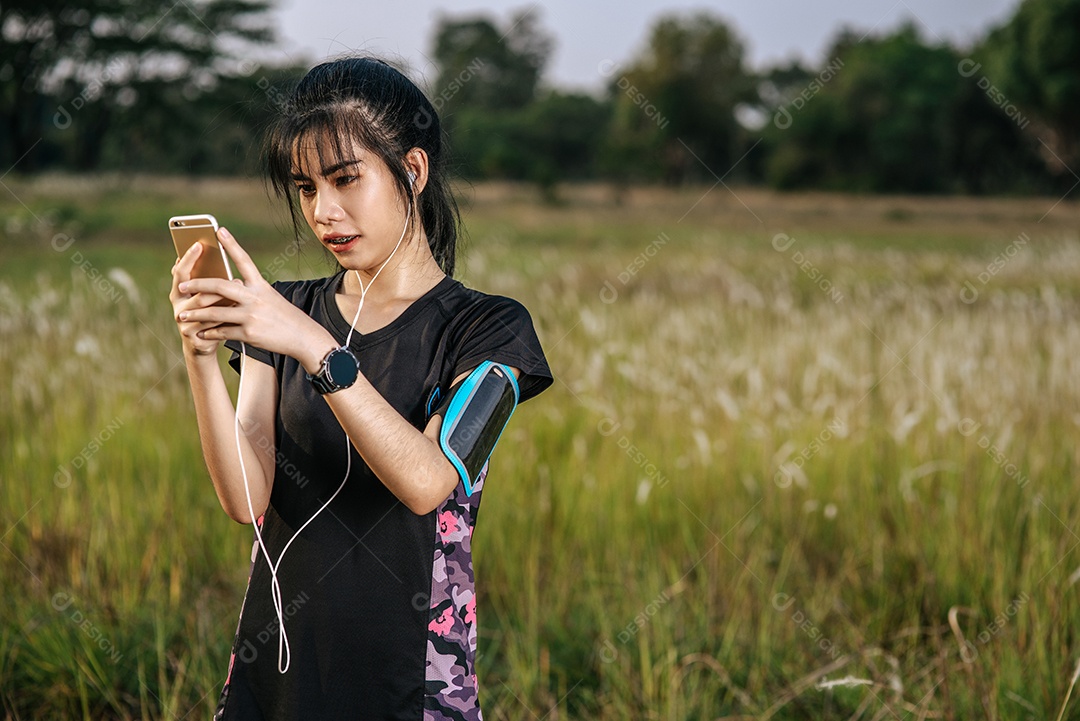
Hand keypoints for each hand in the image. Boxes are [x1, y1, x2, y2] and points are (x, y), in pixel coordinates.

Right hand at [170, 241, 232, 356]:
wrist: (205, 343)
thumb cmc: (211, 313)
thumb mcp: (211, 296)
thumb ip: (212, 280)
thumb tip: (224, 254)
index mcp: (179, 290)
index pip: (181, 271)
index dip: (188, 258)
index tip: (198, 244)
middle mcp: (177, 303)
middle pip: (188, 285)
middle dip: (204, 273)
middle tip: (219, 266)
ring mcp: (183, 320)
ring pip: (202, 303)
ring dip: (219, 292)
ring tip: (237, 281)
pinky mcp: (192, 334)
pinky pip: (211, 321)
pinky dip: (226, 311)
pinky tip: (238, 305)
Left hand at [172, 227, 335, 366]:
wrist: (303, 336)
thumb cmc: (284, 316)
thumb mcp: (270, 297)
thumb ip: (249, 291)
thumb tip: (227, 286)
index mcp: (260, 286)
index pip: (244, 260)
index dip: (231, 245)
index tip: (219, 230)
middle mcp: (255, 298)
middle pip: (220, 286)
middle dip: (198, 285)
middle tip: (182, 285)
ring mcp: (251, 316)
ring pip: (215, 312)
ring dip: (196, 314)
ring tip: (183, 315)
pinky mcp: (249, 333)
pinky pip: (222, 331)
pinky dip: (209, 332)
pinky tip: (201, 332)